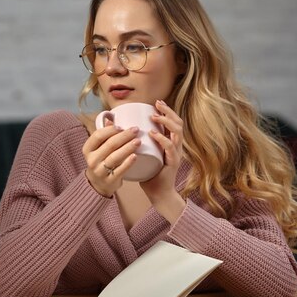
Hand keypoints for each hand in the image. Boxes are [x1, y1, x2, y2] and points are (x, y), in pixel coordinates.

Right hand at [82, 119, 140, 196]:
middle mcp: (92, 160)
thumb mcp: (98, 148)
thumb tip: (110, 118)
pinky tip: (135, 156)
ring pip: (115, 157)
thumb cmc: (100, 161)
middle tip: (136, 130)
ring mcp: (100, 171)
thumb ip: (104, 134)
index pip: (98, 136)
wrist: (97, 184)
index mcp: (88, 149)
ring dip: (127, 148)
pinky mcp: (109, 180)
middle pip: (109, 145)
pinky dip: (128, 163)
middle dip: (124, 136)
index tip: (122, 126)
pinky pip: (120, 170)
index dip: (110, 130)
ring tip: (138, 141)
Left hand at [140, 99, 185, 219]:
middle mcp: (176, 146)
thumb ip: (135, 142)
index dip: (167, 111)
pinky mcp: (173, 163)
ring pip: (177, 133)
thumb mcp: (142, 153)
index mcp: (171, 143)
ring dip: (165, 122)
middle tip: (157, 104)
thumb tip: (117, 128)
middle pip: (178, 124)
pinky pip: (170, 148)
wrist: (158, 193)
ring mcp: (176, 154)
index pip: (174, 122)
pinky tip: (153, 134)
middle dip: (168, 112)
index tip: (157, 103)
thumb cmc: (149, 173)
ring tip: (154, 116)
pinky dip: (162, 139)